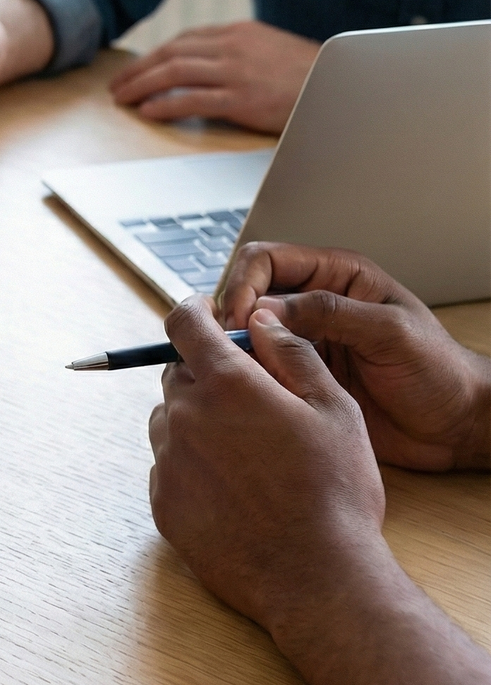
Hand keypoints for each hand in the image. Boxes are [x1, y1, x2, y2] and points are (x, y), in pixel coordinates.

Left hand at [109, 21, 318, 131]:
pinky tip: (148, 111)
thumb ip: (237, 53)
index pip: (184, 40)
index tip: (135, 70)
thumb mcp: (270, 51)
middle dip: (139, 70)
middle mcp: (234, 46)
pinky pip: (194, 99)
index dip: (154, 56)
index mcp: (239, 32)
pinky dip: (166, 103)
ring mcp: (238, 71)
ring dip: (142, 85)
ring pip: (175, 72)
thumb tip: (204, 67)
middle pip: (172, 52)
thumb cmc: (308, 75)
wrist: (343, 87)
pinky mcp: (243, 98)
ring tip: (122, 98)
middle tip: (116, 86)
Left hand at [148, 295, 386, 632]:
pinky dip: (192, 466)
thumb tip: (261, 320)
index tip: (207, 314)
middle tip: (250, 402)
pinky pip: (168, 466)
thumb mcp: (334, 409)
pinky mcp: (162, 503)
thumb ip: (292, 355)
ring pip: (170, 421)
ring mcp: (167, 462)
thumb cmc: (335, 492)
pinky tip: (234, 490)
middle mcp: (184, 417)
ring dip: (197, 422)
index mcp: (226, 384)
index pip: (183, 324)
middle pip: (177, 374)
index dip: (195, 312)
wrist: (317, 579)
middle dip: (208, 375)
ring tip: (248, 455)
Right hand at [221, 243, 490, 471]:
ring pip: (246, 328)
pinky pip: (258, 363)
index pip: (266, 259)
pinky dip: (246, 370)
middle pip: (247, 290)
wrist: (454, 424)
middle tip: (231, 343)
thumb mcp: (391, 332)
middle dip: (232, 312)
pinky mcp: (299, 371)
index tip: (241, 318)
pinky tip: (250, 383)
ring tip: (237, 365)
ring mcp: (304, 338)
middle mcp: (313, 302)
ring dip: (236, 343)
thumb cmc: (439, 371)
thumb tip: (267, 308)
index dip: (245, 284)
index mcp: (337, 276)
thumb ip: (330, 312)